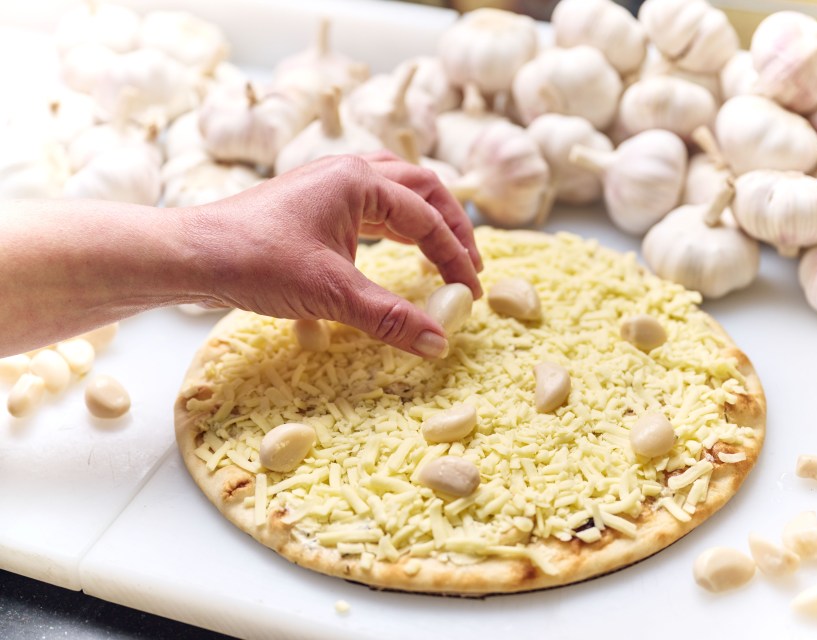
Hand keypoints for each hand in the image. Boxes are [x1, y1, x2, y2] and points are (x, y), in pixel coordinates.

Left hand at [183, 153, 482, 357]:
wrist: (189, 256)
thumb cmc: (254, 262)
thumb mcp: (331, 293)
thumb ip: (389, 318)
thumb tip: (438, 345)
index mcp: (359, 181)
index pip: (427, 219)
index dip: (456, 257)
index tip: (472, 293)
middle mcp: (347, 173)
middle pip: (421, 189)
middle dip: (450, 226)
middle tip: (470, 264)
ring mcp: (327, 186)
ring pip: (394, 192)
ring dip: (424, 220)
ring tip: (442, 251)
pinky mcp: (311, 205)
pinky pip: (368, 207)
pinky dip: (392, 226)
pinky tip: (393, 249)